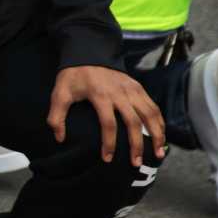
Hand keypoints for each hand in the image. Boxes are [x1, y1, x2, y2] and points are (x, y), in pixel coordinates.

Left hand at [49, 64, 165, 166]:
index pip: (108, 123)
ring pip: (150, 115)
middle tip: (135, 163)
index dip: (109, 143)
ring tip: (157, 154)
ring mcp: (132, 90)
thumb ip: (56, 116)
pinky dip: (160, 123)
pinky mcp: (139, 87)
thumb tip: (59, 138)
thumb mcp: (60, 93)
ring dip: (156, 135)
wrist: (88, 54)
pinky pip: (153, 107)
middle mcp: (120, 93)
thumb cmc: (73, 76)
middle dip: (136, 145)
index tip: (108, 158)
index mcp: (100, 95)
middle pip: (133, 122)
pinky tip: (160, 136)